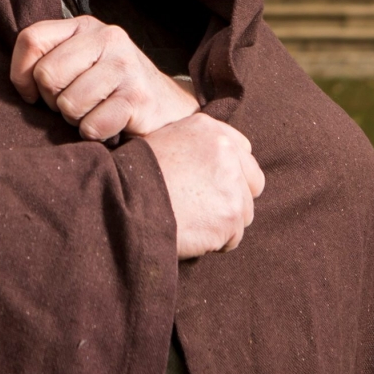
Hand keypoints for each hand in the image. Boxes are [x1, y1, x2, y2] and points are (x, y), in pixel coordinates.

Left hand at [10, 17, 198, 141]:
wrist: (167, 107)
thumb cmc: (110, 88)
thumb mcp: (80, 61)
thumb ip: (49, 58)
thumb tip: (21, 84)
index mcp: (84, 26)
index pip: (31, 39)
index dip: (21, 74)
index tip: (31, 93)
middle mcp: (107, 37)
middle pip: (47, 75)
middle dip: (52, 101)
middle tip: (72, 104)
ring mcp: (125, 66)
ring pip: (69, 104)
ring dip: (75, 119)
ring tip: (94, 111)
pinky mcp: (138, 98)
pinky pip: (92, 125)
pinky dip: (94, 133)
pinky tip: (109, 124)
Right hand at [139, 114, 264, 258]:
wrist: (121, 202)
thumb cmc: (133, 177)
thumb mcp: (163, 143)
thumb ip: (195, 150)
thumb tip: (210, 170)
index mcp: (211, 130)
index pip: (243, 154)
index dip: (231, 176)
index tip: (214, 188)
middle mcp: (226, 152)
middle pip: (252, 185)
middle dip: (234, 200)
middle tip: (205, 211)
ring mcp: (231, 184)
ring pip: (244, 214)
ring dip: (223, 223)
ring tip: (191, 223)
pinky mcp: (230, 215)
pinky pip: (233, 237)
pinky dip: (215, 242)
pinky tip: (191, 235)